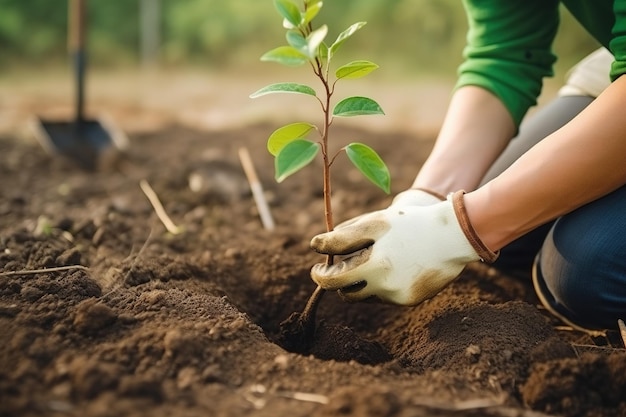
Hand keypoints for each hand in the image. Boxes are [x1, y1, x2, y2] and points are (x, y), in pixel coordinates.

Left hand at [310, 191, 497, 304]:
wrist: (455, 236)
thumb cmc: (410, 224)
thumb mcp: (375, 224)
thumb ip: (343, 237)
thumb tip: (315, 246)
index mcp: (375, 267)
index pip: (333, 281)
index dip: (319, 275)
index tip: (316, 267)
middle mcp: (387, 288)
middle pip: (347, 293)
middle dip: (337, 281)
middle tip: (334, 267)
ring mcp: (399, 297)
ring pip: (366, 295)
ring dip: (359, 282)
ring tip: (365, 261)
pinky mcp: (411, 301)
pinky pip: (384, 296)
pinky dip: (380, 283)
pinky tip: (389, 266)